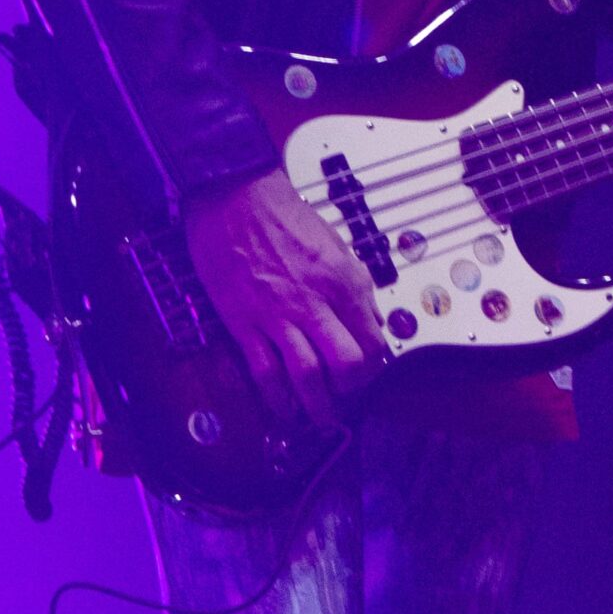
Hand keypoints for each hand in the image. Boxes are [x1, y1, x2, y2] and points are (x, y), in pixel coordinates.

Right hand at [183, 166, 388, 429]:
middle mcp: (314, 301)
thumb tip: (373, 322)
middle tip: (347, 398)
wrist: (235, 196)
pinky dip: (276, 398)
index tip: (371, 374)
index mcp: (343, 281)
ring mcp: (277, 315)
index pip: (372, 339)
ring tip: (319, 417)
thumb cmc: (285, 215)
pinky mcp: (244, 323)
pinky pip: (264, 371)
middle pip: (346, 364)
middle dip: (351, 391)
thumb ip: (357, 287)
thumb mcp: (337, 245)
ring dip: (316, 406)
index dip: (376, 366)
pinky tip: (283, 409)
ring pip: (306, 376)